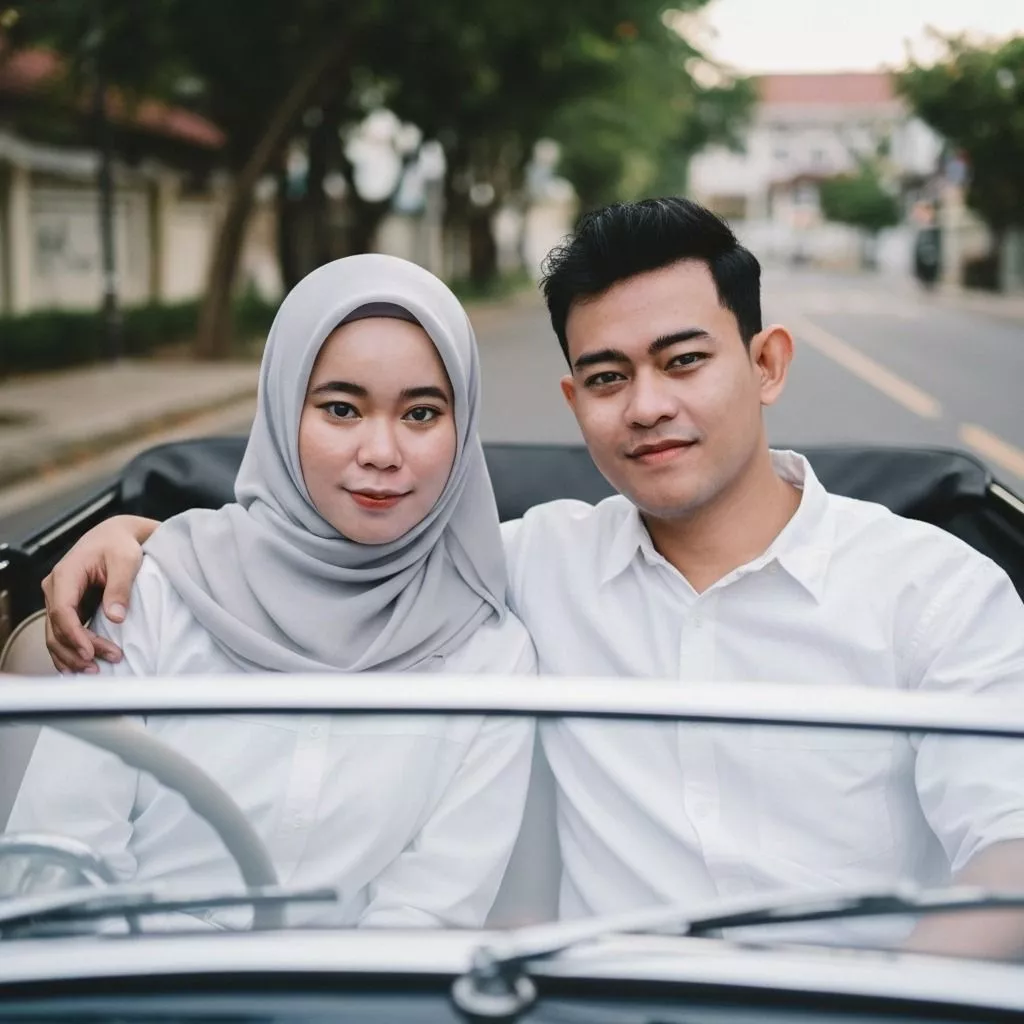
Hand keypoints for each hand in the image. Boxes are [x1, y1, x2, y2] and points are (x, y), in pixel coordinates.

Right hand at [41, 515, 156, 672]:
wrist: (115, 535)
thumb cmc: (120, 544)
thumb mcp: (125, 561)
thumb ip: (119, 588)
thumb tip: (116, 618)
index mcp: (66, 574)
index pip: (62, 611)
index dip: (74, 635)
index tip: (90, 652)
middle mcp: (56, 588)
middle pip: (57, 628)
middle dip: (76, 650)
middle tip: (101, 666)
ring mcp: (59, 598)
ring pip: (55, 634)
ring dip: (71, 655)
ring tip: (93, 671)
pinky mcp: (68, 606)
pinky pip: (62, 632)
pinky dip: (69, 650)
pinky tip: (80, 666)